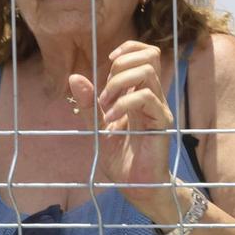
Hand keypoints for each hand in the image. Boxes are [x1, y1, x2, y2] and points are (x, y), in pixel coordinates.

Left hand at [80, 41, 178, 204]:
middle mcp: (153, 97)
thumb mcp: (98, 127)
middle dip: (120, 65)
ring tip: (105, 106)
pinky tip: (110, 118)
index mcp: (140, 94)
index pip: (146, 54)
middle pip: (150, 56)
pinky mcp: (161, 123)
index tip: (108, 61)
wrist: (136, 186)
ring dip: (118, 83)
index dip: (128, 48)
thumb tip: (74, 77)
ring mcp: (158, 108)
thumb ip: (89, 104)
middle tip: (104, 93)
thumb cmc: (122, 159)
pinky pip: (146, 98)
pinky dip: (123, 103)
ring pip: (147, 72)